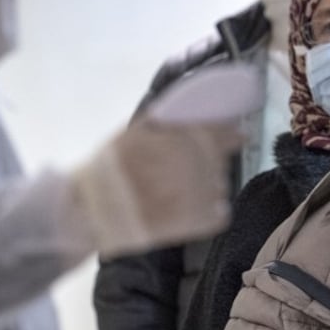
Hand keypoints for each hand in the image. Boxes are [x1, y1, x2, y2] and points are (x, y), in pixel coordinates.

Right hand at [69, 119, 242, 256]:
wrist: (90, 211)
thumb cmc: (109, 169)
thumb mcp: (135, 131)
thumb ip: (169, 119)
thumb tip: (203, 107)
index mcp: (180, 140)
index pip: (218, 133)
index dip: (230, 133)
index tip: (239, 134)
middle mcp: (195, 166)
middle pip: (218, 160)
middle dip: (208, 162)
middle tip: (185, 170)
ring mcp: (198, 196)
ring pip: (219, 185)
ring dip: (206, 185)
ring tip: (178, 191)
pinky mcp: (198, 223)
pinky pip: (218, 212)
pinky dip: (208, 211)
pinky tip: (186, 209)